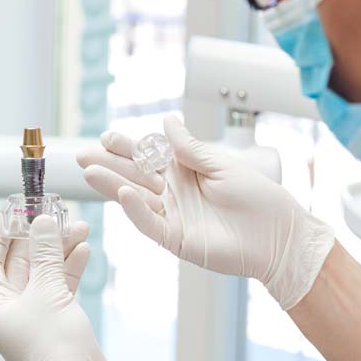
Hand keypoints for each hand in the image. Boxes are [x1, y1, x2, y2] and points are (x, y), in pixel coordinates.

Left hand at [0, 215, 122, 360]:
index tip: (12, 210)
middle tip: (53, 212)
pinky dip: (70, 269)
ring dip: (59, 250)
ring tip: (77, 226)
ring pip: (43, 273)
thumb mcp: (47, 291)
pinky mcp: (57, 322)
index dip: (0, 234)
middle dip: (37, 237)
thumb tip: (42, 222)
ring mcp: (34, 317)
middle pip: (19, 263)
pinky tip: (83, 249)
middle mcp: (10, 310)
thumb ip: (45, 253)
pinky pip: (59, 287)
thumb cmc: (54, 347)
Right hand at [77, 114, 333, 309]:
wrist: (279, 236)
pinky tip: (125, 194)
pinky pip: (150, 223)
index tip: (106, 136)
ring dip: (112, 185)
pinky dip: (136, 210)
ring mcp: (172, 216)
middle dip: (108, 164)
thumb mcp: (222, 165)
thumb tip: (167, 121)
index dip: (126, 146)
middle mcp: (173, 193)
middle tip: (81, 154)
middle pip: (133, 175)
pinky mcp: (176, 239)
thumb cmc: (258, 199)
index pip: (147, 156)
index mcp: (184, 171)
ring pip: (135, 198)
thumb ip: (190, 148)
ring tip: (89, 171)